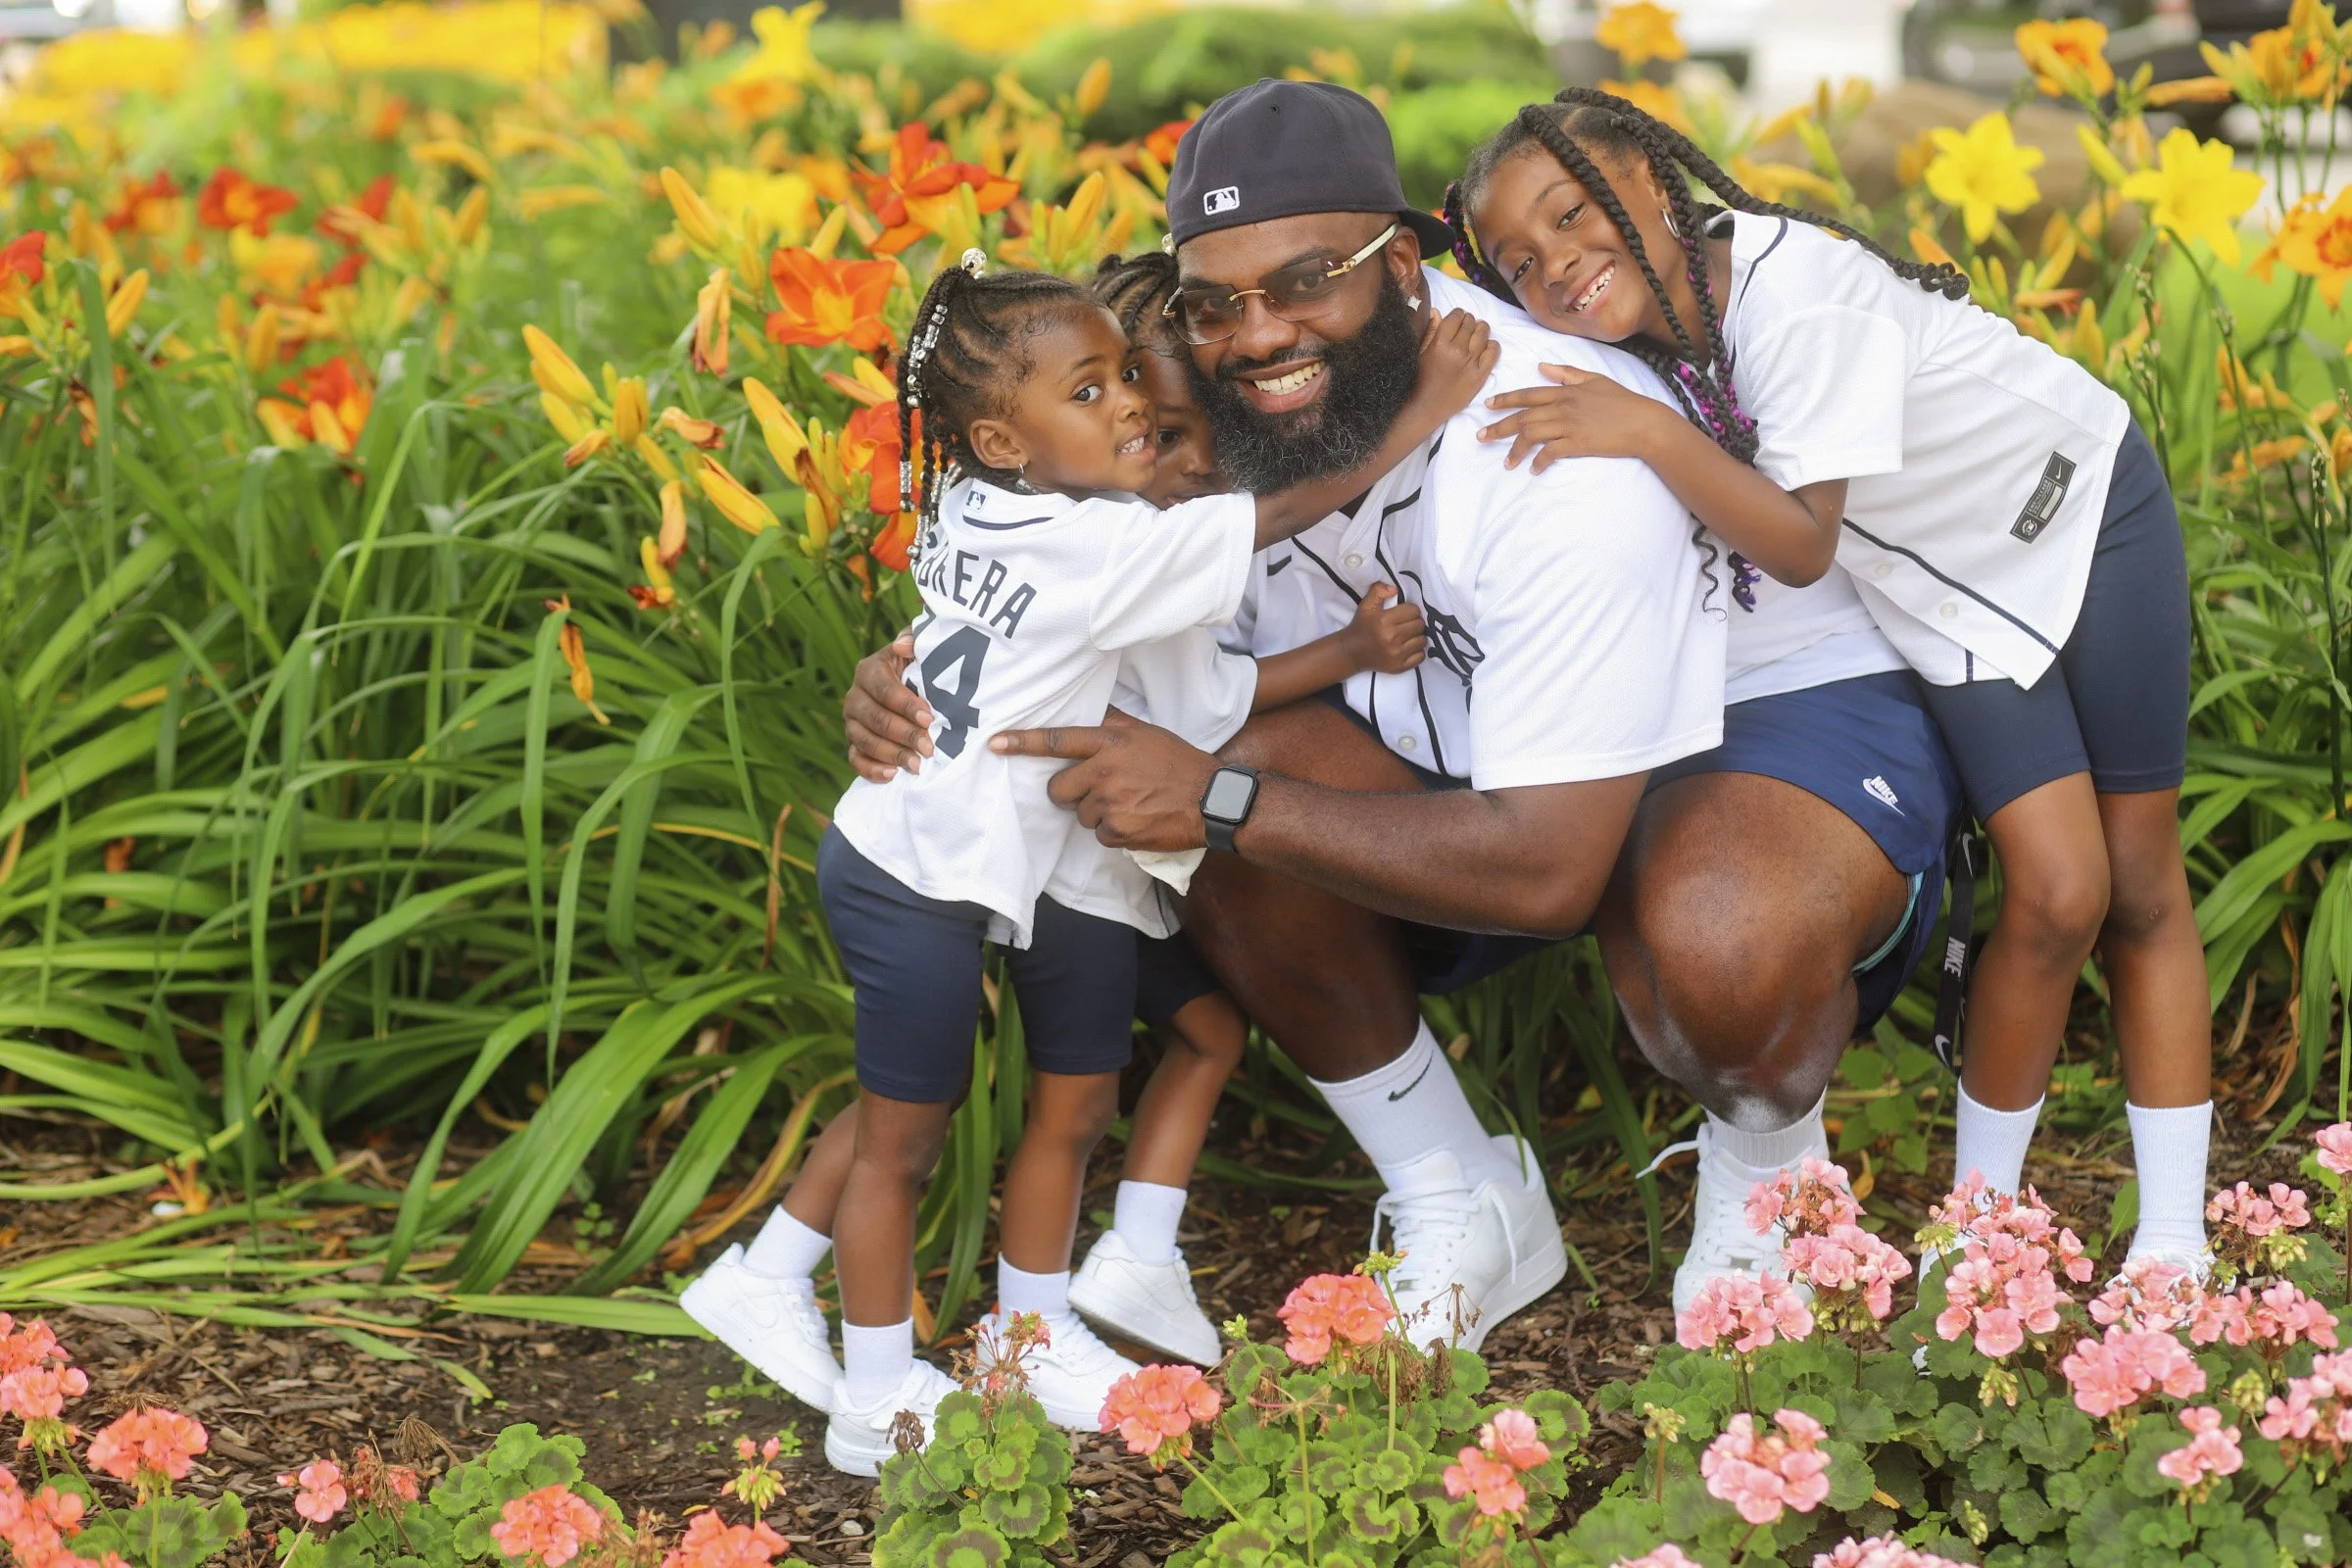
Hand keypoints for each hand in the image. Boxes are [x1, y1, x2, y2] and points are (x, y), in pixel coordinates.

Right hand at [843, 630, 932, 780]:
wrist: (909, 687)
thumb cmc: (918, 668)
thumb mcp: (919, 650)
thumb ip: (914, 642)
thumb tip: (903, 645)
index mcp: (869, 671)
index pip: (885, 690)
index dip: (906, 705)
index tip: (929, 717)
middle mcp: (854, 696)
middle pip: (876, 719)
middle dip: (904, 735)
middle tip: (929, 748)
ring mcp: (851, 722)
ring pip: (866, 741)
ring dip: (893, 755)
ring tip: (917, 765)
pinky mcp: (853, 743)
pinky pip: (856, 760)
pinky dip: (872, 770)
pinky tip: (893, 775)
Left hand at [987, 721, 1219, 850]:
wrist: (1211, 800)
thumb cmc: (1179, 763)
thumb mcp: (1146, 733)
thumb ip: (1113, 723)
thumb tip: (1090, 709)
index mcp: (1110, 742)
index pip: (1058, 740)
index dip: (1023, 742)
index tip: (994, 743)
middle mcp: (1105, 771)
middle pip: (1060, 789)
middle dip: (1072, 793)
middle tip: (1100, 790)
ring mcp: (1110, 803)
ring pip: (1081, 815)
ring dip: (1098, 813)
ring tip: (1130, 804)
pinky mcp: (1118, 832)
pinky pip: (1099, 836)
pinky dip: (1115, 832)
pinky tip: (1137, 820)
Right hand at [1338, 582, 1426, 674]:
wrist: (1351, 652)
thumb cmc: (1361, 626)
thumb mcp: (1366, 605)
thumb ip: (1378, 591)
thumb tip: (1395, 589)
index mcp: (1384, 621)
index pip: (1413, 611)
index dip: (1410, 610)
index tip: (1403, 613)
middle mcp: (1392, 638)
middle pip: (1420, 625)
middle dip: (1414, 622)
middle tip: (1405, 624)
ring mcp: (1397, 654)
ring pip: (1422, 640)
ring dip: (1416, 637)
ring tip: (1407, 635)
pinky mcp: (1399, 666)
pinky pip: (1420, 656)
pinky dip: (1416, 651)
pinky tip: (1407, 647)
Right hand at [1415, 308, 1498, 415]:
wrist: (1424, 408)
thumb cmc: (1419, 380)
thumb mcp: (1420, 353)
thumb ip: (1430, 331)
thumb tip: (1437, 311)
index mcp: (1440, 343)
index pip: (1456, 316)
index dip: (1458, 314)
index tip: (1456, 319)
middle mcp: (1457, 351)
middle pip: (1471, 323)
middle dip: (1469, 321)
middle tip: (1466, 327)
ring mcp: (1470, 363)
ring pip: (1484, 333)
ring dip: (1481, 330)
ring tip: (1476, 334)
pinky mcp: (1480, 376)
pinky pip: (1493, 352)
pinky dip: (1492, 345)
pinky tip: (1485, 347)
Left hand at [1478, 363, 1663, 473]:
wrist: (1644, 423)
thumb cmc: (1622, 401)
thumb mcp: (1594, 379)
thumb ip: (1566, 373)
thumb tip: (1542, 366)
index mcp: (1565, 391)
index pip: (1528, 394)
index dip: (1505, 399)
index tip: (1487, 406)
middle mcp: (1563, 406)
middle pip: (1523, 417)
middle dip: (1499, 427)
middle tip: (1481, 437)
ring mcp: (1569, 426)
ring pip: (1532, 435)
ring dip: (1516, 450)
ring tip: (1507, 463)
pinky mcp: (1577, 444)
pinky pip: (1550, 453)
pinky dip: (1539, 462)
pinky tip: (1533, 470)